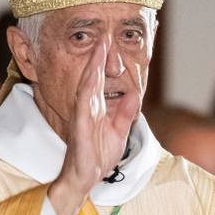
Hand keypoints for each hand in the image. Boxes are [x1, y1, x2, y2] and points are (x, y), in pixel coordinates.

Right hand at [48, 38, 139, 214]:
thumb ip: (125, 113)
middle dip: (97, 57)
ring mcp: (82, 117)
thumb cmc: (97, 156)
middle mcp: (87, 109)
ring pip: (86, 87)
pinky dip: (87, 92)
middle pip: (92, 78)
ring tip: (98, 50)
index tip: (108, 42)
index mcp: (96, 108)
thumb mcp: (119, 132)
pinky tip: (90, 79)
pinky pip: (83, 107)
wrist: (85, 179)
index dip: (103, 61)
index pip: (99, 80)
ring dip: (92, 68)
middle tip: (103, 36)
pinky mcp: (80, 129)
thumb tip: (133, 94)